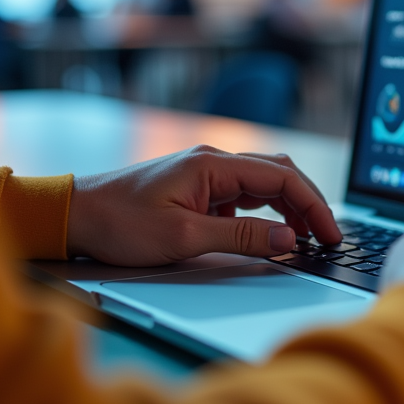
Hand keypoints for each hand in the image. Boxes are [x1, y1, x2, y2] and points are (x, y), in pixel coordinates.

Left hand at [66, 145, 340, 265]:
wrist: (74, 216)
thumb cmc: (119, 223)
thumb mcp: (183, 238)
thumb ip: (241, 239)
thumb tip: (288, 241)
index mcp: (213, 165)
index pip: (282, 179)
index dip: (313, 206)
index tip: (330, 235)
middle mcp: (213, 162)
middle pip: (279, 175)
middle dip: (308, 204)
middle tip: (327, 237)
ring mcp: (206, 175)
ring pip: (263, 185)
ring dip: (289, 209)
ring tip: (307, 238)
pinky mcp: (198, 189)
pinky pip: (244, 196)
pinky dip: (265, 214)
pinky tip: (270, 235)